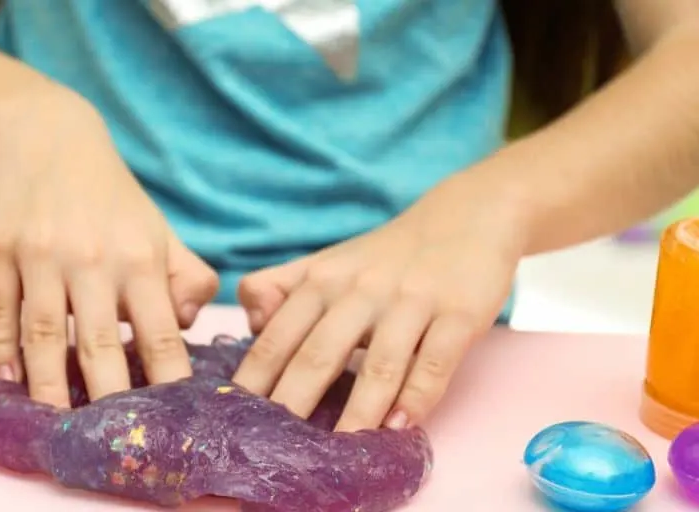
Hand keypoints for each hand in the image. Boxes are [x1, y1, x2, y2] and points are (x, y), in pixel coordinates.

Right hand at [0, 93, 217, 406]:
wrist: (45, 135)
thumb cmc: (109, 195)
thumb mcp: (157, 228)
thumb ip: (185, 274)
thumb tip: (191, 325)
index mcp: (139, 256)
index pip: (161, 331)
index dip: (167, 378)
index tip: (172, 417)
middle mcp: (91, 258)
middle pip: (100, 342)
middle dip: (107, 395)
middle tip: (111, 440)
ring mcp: (40, 254)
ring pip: (44, 333)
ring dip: (48, 384)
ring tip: (55, 421)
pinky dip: (1, 348)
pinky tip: (8, 377)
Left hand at [232, 176, 526, 431]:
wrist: (469, 216)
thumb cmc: (387, 255)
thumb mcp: (328, 263)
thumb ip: (281, 289)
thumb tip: (251, 327)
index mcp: (322, 281)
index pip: (278, 336)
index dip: (255, 379)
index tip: (236, 419)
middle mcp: (360, 290)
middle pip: (319, 353)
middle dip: (293, 403)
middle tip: (275, 451)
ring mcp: (411, 302)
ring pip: (378, 364)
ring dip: (357, 413)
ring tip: (338, 454)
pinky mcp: (458, 313)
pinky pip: (435, 362)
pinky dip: (417, 397)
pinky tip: (400, 428)